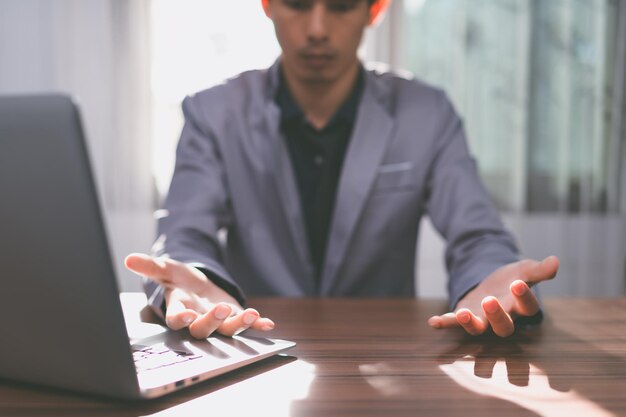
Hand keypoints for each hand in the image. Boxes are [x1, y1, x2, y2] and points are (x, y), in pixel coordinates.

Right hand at [124, 253, 274, 338]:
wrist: (199, 287)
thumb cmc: (180, 280)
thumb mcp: (167, 268)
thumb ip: (150, 266)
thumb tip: (128, 258)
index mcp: (180, 308)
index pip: (176, 318)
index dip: (180, 318)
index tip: (184, 315)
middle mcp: (198, 319)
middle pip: (202, 328)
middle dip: (212, 321)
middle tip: (221, 310)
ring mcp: (218, 322)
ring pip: (227, 329)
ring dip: (239, 324)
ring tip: (251, 314)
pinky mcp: (234, 319)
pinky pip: (247, 326)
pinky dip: (258, 325)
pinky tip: (268, 323)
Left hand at [428, 255, 558, 336]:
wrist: (494, 284)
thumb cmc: (514, 280)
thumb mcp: (525, 270)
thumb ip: (539, 269)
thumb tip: (556, 260)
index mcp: (521, 307)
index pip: (528, 307)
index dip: (524, 297)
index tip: (518, 283)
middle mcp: (503, 318)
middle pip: (504, 326)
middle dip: (497, 316)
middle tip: (491, 301)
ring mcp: (482, 319)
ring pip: (479, 329)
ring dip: (470, 323)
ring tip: (464, 313)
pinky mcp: (464, 316)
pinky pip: (454, 323)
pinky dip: (445, 323)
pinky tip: (433, 321)